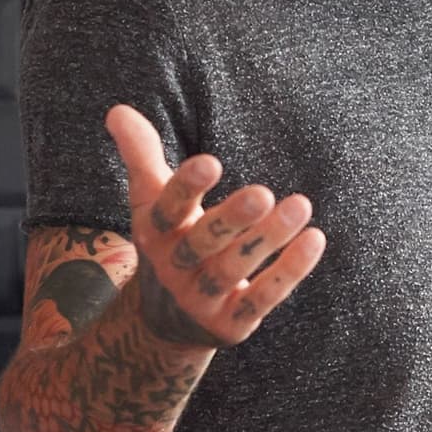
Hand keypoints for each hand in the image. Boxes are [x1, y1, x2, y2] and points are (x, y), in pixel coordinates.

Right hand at [105, 104, 325, 348]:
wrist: (165, 321)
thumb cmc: (170, 241)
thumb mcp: (150, 201)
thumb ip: (140, 154)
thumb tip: (116, 110)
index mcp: (156, 232)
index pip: (167, 208)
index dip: (186, 187)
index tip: (211, 162)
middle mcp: (176, 267)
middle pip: (202, 242)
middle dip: (232, 219)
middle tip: (263, 193)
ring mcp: (203, 298)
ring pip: (235, 269)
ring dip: (268, 238)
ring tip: (300, 205)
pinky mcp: (232, 322)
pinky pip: (262, 298)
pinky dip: (289, 271)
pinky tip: (314, 239)